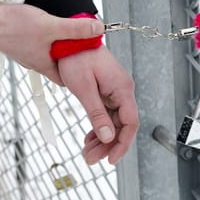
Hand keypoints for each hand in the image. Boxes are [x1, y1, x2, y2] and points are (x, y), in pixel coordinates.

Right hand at [0, 3, 103, 84]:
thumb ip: (75, 29)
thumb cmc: (13, 26)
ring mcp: (25, 51)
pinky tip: (49, 25)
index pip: (65, 78)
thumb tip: (98, 29)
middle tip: (82, 46)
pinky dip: (47, 36)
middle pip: (58, 63)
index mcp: (43, 64)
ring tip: (69, 33)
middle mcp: (34, 60)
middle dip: (70, 56)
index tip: (89, 66)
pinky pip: (38, 41)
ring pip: (47, 51)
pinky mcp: (19, 40)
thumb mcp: (51, 26)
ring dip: (58, 44)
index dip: (78, 75)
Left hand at [58, 46, 137, 164]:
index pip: (130, 123)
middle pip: (121, 125)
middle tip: (91, 159)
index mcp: (122, 88)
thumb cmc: (77, 57)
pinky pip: (106, 114)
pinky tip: (89, 138)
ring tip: (87, 153)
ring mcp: (113, 91)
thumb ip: (97, 114)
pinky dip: (98, 127)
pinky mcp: (105, 91)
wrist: (69, 40)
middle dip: (108, 145)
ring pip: (113, 122)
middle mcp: (121, 90)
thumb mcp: (84, 88)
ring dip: (102, 138)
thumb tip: (108, 137)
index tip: (111, 159)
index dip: (122, 143)